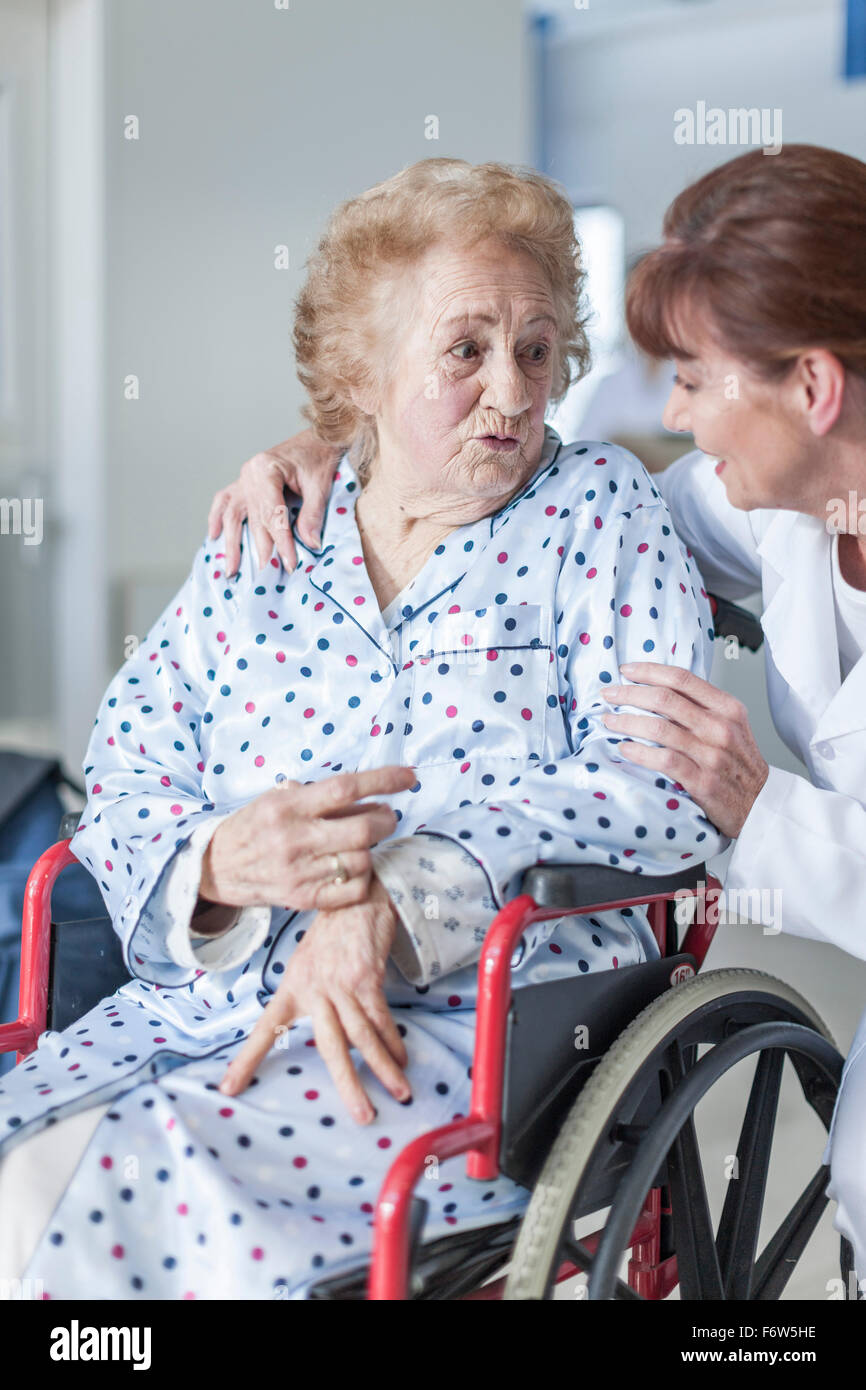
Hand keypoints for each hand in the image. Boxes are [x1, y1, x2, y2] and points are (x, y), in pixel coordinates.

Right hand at [200, 765, 416, 911]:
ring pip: (362, 860)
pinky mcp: (301, 899)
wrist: (215, 867)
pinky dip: (361, 877)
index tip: (408, 777)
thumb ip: (320, 796)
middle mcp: (294, 838)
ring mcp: (299, 872)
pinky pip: (352, 889)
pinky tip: (352, 867)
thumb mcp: (277, 799)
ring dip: (371, 849)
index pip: (345, 788)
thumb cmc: (254, 826)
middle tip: (387, 817)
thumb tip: (372, 796)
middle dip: (386, 820)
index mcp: (289, 806)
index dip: (383, 780)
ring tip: (360, 843)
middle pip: (363, 829)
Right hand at [206, 429, 343, 576]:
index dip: (282, 542)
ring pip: (233, 515)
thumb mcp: (320, 486)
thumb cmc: (319, 457)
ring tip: (231, 570)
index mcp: (266, 469)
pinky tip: (214, 536)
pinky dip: (218, 519)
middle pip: (254, 519)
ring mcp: (244, 478)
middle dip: (260, 550)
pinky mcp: (244, 482)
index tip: (288, 564)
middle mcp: (249, 474)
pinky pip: (225, 501)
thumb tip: (310, 544)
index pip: (273, 515)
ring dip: (232, 544)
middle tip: (264, 577)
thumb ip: (312, 515)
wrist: (318, 436)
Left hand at [218, 874, 409, 1123]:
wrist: (354, 899)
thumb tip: (322, 1034)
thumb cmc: (331, 938)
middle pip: (330, 1048)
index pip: (265, 1030)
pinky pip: (382, 1018)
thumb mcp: (307, 966)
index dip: (246, 1061)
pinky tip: (403, 1058)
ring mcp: (340, 985)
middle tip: (363, 1117)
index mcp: (292, 990)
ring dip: (384, 1068)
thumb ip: (310, 999)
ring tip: (400, 1093)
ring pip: (363, 1037)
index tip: (228, 1089)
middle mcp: (313, 991)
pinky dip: (394, 1041)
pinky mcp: (366, 978)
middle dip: (348, 1085)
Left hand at [601, 662, 768, 837]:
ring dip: (626, 722)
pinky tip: (624, 748)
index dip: (649, 671)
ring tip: (608, 721)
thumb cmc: (740, 764)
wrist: (761, 804)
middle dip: (628, 693)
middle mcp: (720, 727)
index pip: (682, 679)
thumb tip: (660, 689)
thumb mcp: (733, 726)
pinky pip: (662, 760)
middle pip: (664, 699)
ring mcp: (711, 755)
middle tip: (609, 694)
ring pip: (658, 728)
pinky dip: (638, 752)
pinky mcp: (702, 781)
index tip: (626, 670)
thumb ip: (703, 706)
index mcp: (727, 708)